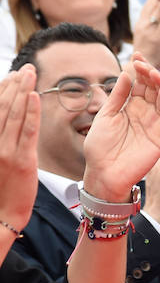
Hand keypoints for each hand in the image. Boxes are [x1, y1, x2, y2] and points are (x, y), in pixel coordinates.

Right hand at [0, 66, 40, 234]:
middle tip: (28, 67)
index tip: (13, 74)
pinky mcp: (21, 160)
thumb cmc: (0, 187)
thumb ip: (3, 138)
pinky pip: (27, 131)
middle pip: (2, 106)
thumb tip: (11, 117)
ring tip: (31, 73)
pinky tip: (34, 96)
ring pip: (14, 114)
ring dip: (23, 90)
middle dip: (15, 84)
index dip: (3, 89)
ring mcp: (4, 150)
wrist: (0, 214)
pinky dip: (31, 112)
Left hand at [81, 59, 159, 201]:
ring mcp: (155, 125)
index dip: (140, 69)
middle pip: (154, 88)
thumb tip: (126, 74)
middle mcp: (146, 114)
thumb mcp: (105, 116)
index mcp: (132, 108)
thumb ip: (117, 96)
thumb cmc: (100, 148)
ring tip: (153, 74)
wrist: (103, 173)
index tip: (136, 55)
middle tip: (143, 63)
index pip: (141, 84)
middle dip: (150, 74)